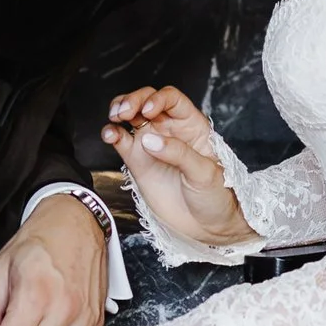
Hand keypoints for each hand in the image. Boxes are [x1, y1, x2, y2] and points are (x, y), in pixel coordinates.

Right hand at [103, 86, 253, 254]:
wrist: (206, 226)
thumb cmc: (216, 196)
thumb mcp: (205, 173)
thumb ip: (178, 154)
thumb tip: (149, 140)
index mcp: (191, 125)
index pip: (172, 99)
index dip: (158, 99)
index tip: (148, 111)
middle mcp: (169, 130)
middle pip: (146, 101)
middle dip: (133, 100)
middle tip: (123, 112)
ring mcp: (151, 144)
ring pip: (130, 116)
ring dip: (119, 110)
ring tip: (114, 117)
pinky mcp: (137, 161)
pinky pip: (121, 140)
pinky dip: (112, 134)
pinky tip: (109, 134)